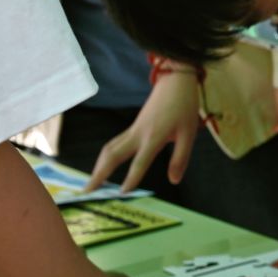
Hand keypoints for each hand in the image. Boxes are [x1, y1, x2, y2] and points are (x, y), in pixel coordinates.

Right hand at [85, 71, 200, 192]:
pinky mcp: (132, 128)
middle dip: (99, 173)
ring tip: (91, 183)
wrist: (174, 83)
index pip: (140, 162)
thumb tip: (174, 180)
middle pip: (112, 155)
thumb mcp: (189, 134)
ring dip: (98, 166)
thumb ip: (180, 158)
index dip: (132, 178)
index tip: (122, 194)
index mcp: (154, 136)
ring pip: (109, 148)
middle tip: (88, 191)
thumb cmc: (184, 107)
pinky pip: (113, 144)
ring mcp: (132, 130)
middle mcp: (138, 134)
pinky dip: (105, 158)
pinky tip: (103, 167)